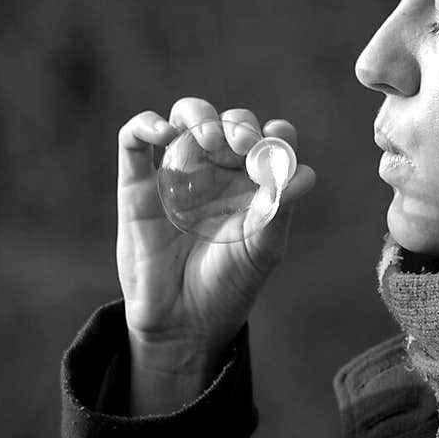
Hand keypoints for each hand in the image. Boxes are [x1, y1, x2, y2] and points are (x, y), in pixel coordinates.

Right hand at [118, 98, 315, 377]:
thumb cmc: (228, 286)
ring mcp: (176, 174)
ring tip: (208, 138)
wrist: (183, 322)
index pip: (266, 140)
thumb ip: (279, 209)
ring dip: (198, 115)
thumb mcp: (262, 250)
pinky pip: (134, 139)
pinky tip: (164, 132)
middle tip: (241, 144)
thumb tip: (304, 175)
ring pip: (185, 119)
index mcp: (251, 184)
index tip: (275, 141)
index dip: (274, 133)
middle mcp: (216, 172)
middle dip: (238, 125)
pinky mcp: (137, 184)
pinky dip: (147, 124)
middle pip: (228, 123)